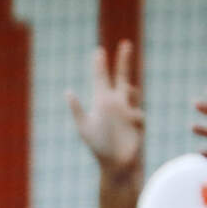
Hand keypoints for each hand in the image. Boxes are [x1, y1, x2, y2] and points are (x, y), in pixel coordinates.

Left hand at [68, 41, 143, 179]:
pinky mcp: (138, 123)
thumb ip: (77, 109)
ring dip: (130, 90)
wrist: (115, 164)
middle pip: (122, 77)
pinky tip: (128, 124)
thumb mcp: (84, 127)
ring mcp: (129, 111)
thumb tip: (68, 92)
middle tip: (125, 43)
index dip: (100, 65)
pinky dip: (133, 117)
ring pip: (132, 93)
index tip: (98, 50)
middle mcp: (117, 103)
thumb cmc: (99, 146)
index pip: (101, 79)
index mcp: (102, 101)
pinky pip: (137, 115)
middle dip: (123, 61)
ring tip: (128, 91)